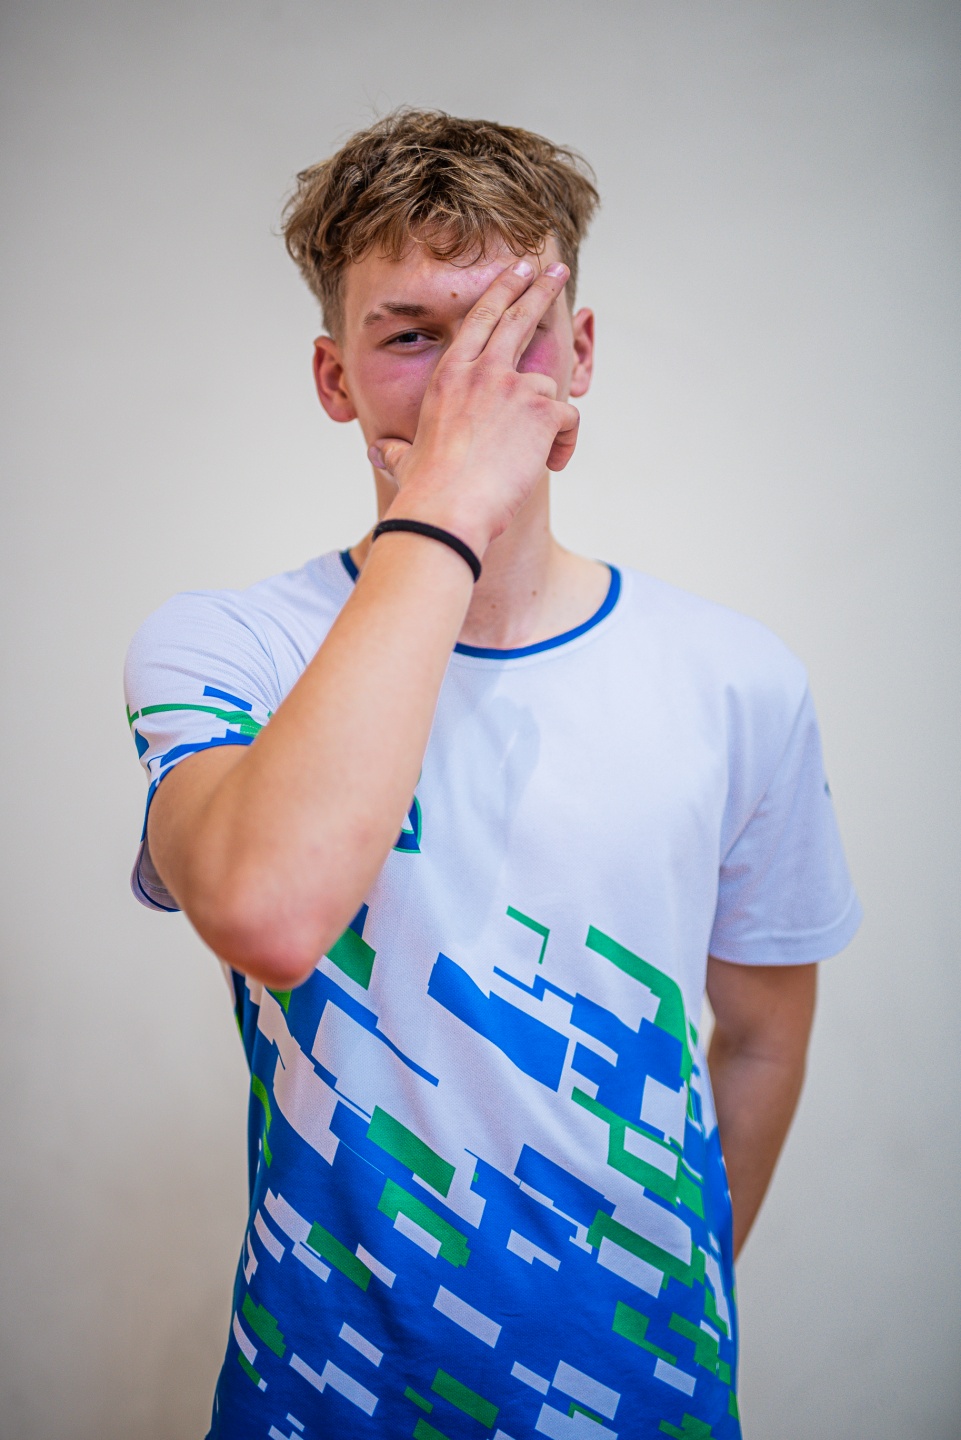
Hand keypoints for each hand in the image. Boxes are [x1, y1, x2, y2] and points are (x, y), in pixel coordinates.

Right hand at [367, 258, 579, 555]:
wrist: (445, 511)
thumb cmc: (423, 492)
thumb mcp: (402, 460)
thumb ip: (394, 450)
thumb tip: (375, 452)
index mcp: (448, 376)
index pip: (479, 319)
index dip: (502, 291)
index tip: (519, 270)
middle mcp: (481, 372)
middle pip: (518, 316)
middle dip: (540, 289)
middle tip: (556, 271)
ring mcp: (513, 387)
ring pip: (548, 386)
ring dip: (548, 419)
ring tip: (537, 454)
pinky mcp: (542, 411)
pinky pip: (569, 418)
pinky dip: (564, 443)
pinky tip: (550, 464)